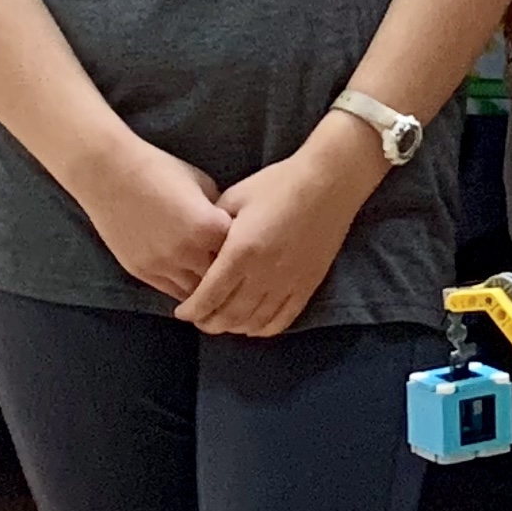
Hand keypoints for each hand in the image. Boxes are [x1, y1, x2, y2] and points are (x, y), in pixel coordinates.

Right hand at [79, 137, 235, 302]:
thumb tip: (231, 230)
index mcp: (209, 226)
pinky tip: (193, 286)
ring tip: (217, 287)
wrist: (110, 174)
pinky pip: (171, 291)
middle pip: (222, 280)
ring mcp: (163, 265)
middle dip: (231, 277)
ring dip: (207, 290)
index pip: (242, 253)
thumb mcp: (203, 184)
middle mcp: (189, 251)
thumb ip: (220, 211)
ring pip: (196, 293)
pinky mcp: (141, 272)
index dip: (248, 254)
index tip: (253, 254)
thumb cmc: (161, 171)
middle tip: (239, 278)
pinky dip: (184, 290)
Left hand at [179, 120, 382, 335]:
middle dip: (208, 323)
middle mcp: (263, 274)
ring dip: (234, 328)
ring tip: (223, 322)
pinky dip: (264, 328)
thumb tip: (201, 244)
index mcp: (240, 252)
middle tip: (199, 319)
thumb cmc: (279, 183)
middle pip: (229, 316)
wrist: (329, 181)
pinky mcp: (309, 284)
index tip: (181, 311)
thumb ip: (213, 225)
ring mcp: (289, 282)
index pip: (208, 297)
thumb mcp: (236, 197)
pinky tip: (253, 325)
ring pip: (254, 322)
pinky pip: (284, 319)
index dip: (191, 310)